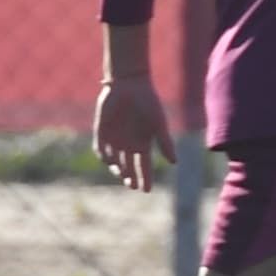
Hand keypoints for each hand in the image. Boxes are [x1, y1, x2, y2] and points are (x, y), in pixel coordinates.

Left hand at [94, 72, 172, 194]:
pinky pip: (100, 148)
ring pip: (113, 161)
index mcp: (143, 143)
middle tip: (132, 185)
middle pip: (128, 167)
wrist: (129, 85)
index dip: (146, 178)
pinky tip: (110, 160)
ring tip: (123, 173)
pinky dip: (104, 155)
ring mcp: (114, 139)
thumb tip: (174, 162)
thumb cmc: (148, 103)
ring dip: (117, 169)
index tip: (147, 190)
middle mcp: (128, 144)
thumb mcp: (159, 124)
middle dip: (130, 177)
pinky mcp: (102, 131)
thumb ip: (165, 143)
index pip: (144, 166)